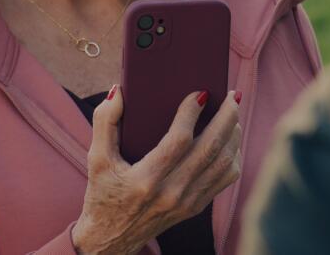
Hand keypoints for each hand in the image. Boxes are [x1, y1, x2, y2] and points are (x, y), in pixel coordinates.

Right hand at [71, 87, 242, 254]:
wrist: (110, 240)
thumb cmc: (103, 195)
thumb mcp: (96, 159)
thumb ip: (104, 122)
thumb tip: (118, 91)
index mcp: (145, 179)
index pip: (179, 141)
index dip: (191, 114)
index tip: (200, 92)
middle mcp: (170, 193)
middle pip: (210, 148)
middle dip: (227, 117)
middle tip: (233, 94)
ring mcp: (186, 202)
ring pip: (224, 163)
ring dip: (233, 134)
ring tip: (233, 111)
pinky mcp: (195, 207)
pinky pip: (225, 179)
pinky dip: (233, 156)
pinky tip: (230, 139)